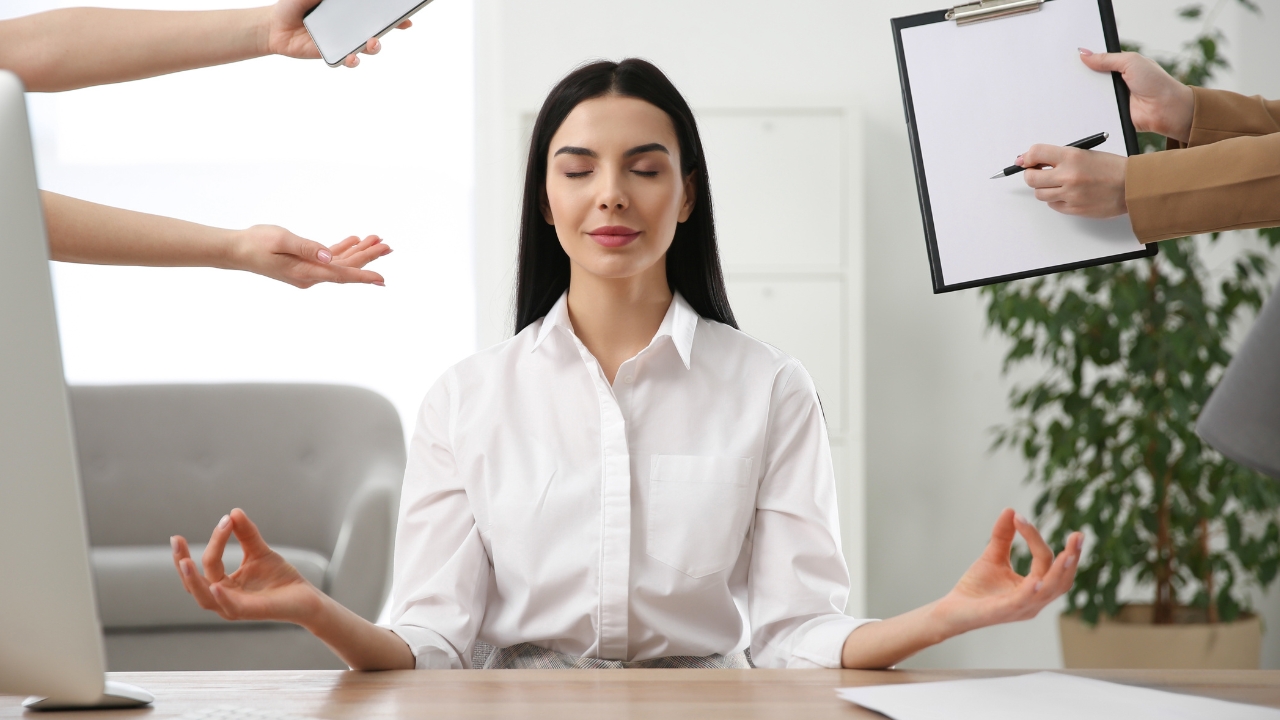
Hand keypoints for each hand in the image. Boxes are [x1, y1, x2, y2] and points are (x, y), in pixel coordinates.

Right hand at [171, 508, 322, 623]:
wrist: (306, 597)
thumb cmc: (280, 578)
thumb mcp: (259, 551)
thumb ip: (246, 534)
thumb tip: (233, 512)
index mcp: (223, 584)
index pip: (208, 563)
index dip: (214, 540)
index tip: (226, 519)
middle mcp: (223, 598)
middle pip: (193, 583)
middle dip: (181, 562)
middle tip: (175, 540)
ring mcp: (234, 608)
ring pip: (205, 598)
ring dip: (193, 580)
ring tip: (185, 561)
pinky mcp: (250, 613)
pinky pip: (230, 607)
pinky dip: (221, 598)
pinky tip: (216, 585)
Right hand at [230, 227, 391, 287]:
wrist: (237, 250)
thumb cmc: (256, 243)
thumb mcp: (281, 240)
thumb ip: (306, 247)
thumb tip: (328, 255)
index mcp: (306, 272)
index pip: (340, 275)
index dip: (362, 276)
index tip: (381, 279)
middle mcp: (311, 275)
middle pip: (346, 267)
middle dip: (368, 257)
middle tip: (388, 246)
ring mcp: (308, 271)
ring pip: (340, 262)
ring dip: (358, 251)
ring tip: (377, 240)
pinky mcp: (305, 264)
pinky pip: (329, 258)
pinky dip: (343, 249)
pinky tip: (354, 240)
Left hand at [265, 0, 412, 67]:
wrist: (274, 25)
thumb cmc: (294, 4)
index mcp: (349, 9)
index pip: (376, 11)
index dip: (393, 14)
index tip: (406, 15)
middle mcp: (351, 26)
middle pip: (378, 28)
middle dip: (391, 27)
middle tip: (400, 24)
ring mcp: (345, 42)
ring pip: (367, 47)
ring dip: (375, 47)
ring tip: (372, 43)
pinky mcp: (334, 55)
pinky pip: (349, 61)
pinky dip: (353, 60)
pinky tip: (352, 57)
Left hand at [932, 509, 1082, 636]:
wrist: (951, 611)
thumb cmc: (975, 589)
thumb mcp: (992, 557)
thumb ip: (1003, 536)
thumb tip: (1011, 509)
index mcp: (1034, 588)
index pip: (1045, 561)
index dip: (1035, 538)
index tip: (1019, 517)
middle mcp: (1034, 600)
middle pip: (1062, 581)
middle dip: (1072, 559)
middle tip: (1079, 536)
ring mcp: (1021, 608)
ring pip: (1049, 591)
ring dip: (1060, 572)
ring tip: (1068, 554)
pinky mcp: (1003, 612)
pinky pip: (1023, 603)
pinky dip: (1032, 592)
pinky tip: (1037, 580)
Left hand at [1019, 145, 1127, 217]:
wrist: (1133, 186)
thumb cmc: (1112, 168)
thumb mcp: (1085, 154)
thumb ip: (1059, 157)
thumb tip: (1032, 160)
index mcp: (1072, 156)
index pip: (1036, 153)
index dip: (1027, 157)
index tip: (1025, 161)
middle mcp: (1068, 175)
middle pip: (1031, 178)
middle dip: (1032, 175)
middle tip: (1038, 173)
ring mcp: (1070, 194)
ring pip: (1039, 194)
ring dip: (1044, 189)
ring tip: (1058, 184)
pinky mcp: (1073, 209)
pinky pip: (1053, 205)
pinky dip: (1056, 200)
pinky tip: (1068, 194)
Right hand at [1079, 49, 1193, 143]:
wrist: (1165, 108)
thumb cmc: (1156, 82)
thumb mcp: (1131, 62)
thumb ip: (1107, 58)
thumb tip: (1085, 53)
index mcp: (1119, 66)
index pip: (1096, 61)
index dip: (1084, 59)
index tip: (1070, 58)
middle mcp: (1113, 82)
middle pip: (1089, 77)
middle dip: (1080, 76)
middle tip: (1067, 73)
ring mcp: (1110, 98)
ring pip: (1088, 94)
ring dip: (1082, 93)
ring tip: (1070, 89)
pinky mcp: (1108, 113)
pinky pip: (1092, 110)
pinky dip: (1086, 108)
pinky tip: (1077, 105)